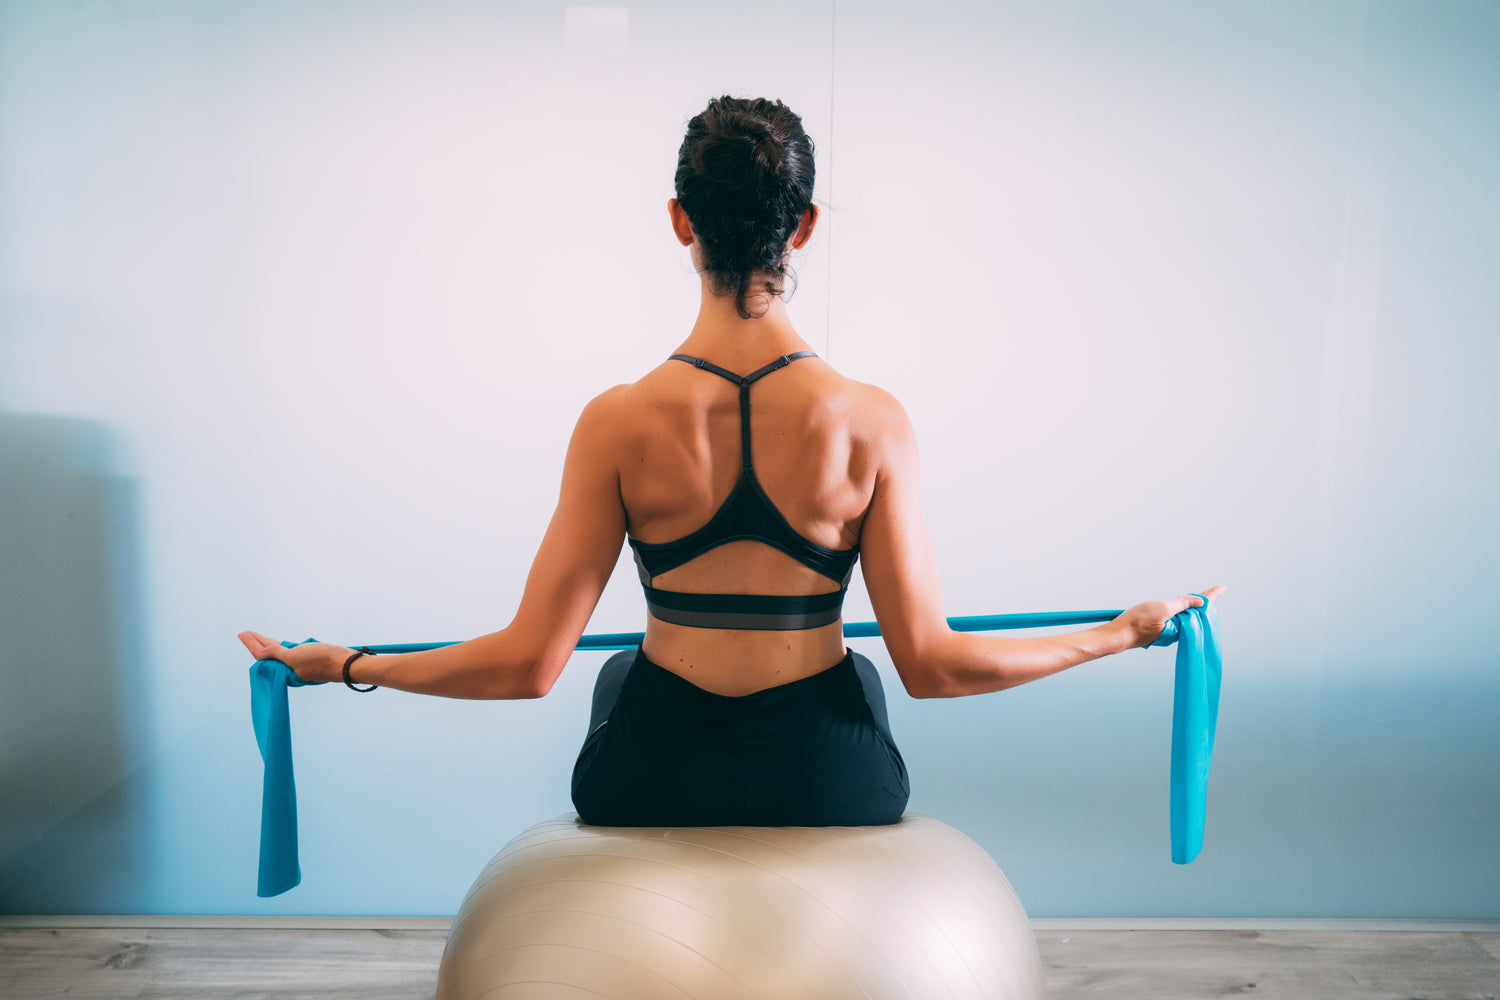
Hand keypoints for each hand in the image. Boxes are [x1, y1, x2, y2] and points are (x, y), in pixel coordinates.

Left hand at [238, 630, 352, 683]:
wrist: (346, 664)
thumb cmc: (320, 660)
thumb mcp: (294, 656)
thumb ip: (276, 653)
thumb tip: (261, 651)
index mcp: (284, 669)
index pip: (262, 655)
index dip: (251, 643)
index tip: (242, 633)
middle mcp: (290, 667)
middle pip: (269, 654)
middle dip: (257, 643)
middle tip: (245, 633)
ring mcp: (300, 662)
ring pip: (279, 652)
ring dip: (268, 643)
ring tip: (258, 637)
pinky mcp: (310, 658)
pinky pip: (290, 651)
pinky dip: (282, 646)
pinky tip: (281, 644)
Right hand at [1114, 585, 1225, 649]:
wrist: (1117, 634)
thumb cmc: (1138, 622)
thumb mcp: (1162, 609)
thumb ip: (1181, 604)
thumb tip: (1199, 601)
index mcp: (1180, 627)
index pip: (1199, 608)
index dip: (1209, 596)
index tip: (1222, 587)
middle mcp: (1175, 631)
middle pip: (1192, 613)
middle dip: (1202, 602)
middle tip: (1214, 591)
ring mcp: (1165, 630)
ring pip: (1181, 615)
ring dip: (1189, 606)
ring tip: (1199, 597)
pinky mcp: (1156, 629)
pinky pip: (1171, 618)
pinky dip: (1177, 610)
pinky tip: (1177, 606)